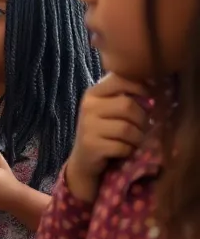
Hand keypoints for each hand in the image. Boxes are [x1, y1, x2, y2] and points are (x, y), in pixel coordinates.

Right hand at [65, 74, 149, 201]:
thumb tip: (154, 87)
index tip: (148, 98)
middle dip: (141, 119)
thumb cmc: (103, 130)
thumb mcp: (109, 108)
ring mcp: (87, 126)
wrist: (84, 159)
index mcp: (93, 93)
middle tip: (141, 127)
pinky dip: (128, 150)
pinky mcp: (91, 145)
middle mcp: (88, 106)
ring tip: (133, 140)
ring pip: (127, 128)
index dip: (140, 88)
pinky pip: (122, 146)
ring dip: (137, 138)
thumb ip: (124, 96)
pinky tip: (123, 150)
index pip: (121, 79)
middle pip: (128, 106)